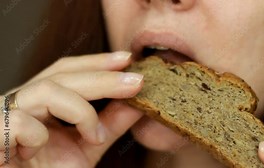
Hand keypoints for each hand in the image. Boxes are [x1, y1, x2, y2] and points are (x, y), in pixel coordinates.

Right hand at [0, 51, 143, 167]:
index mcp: (41, 101)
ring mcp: (4, 115)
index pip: (67, 70)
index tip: (126, 59)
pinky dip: (40, 137)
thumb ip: (109, 125)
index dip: (96, 62)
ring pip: (45, 90)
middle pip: (62, 75)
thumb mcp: (86, 146)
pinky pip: (20, 123)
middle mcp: (21, 101)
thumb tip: (137, 104)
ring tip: (95, 136)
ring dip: (80, 111)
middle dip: (103, 78)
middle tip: (136, 81)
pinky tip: (38, 153)